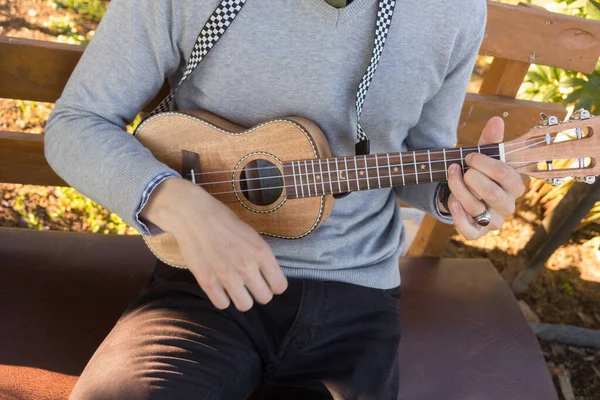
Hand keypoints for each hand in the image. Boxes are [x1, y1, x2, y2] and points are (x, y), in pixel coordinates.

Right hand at [140, 178, 287, 310]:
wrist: (193, 215)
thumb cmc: (223, 221)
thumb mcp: (251, 235)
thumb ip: (261, 257)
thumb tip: (268, 276)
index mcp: (261, 252)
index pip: (280, 286)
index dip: (274, 285)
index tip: (267, 281)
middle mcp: (247, 266)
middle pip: (264, 298)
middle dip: (259, 292)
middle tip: (250, 284)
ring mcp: (227, 276)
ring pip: (245, 306)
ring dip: (242, 298)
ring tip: (235, 288)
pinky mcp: (208, 282)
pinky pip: (222, 304)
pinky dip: (222, 298)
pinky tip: (220, 287)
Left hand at [443, 117, 525, 239]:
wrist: (462, 192)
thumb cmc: (478, 173)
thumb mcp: (483, 156)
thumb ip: (490, 140)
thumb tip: (497, 120)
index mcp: (515, 185)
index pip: (505, 174)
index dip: (483, 163)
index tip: (469, 157)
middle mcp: (508, 205)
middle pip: (492, 193)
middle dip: (471, 178)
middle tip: (460, 169)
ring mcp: (493, 221)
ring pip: (476, 208)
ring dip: (458, 189)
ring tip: (451, 178)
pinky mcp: (478, 232)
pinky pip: (470, 232)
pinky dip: (458, 217)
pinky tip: (452, 202)